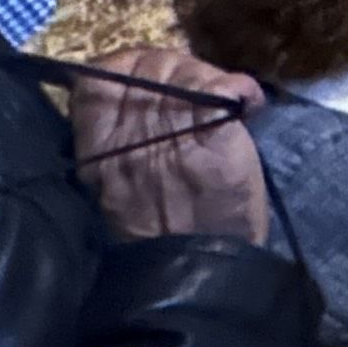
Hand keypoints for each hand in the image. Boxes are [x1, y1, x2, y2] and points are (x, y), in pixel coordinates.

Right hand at [73, 46, 272, 245]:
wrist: (198, 280)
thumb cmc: (155, 240)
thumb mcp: (113, 189)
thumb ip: (113, 142)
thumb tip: (129, 96)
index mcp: (100, 150)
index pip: (99, 78)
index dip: (127, 67)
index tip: (150, 79)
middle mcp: (132, 138)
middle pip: (149, 65)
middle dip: (174, 66)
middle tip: (196, 87)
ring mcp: (176, 139)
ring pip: (185, 73)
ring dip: (205, 76)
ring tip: (222, 96)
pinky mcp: (220, 149)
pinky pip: (223, 95)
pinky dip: (238, 89)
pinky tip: (248, 101)